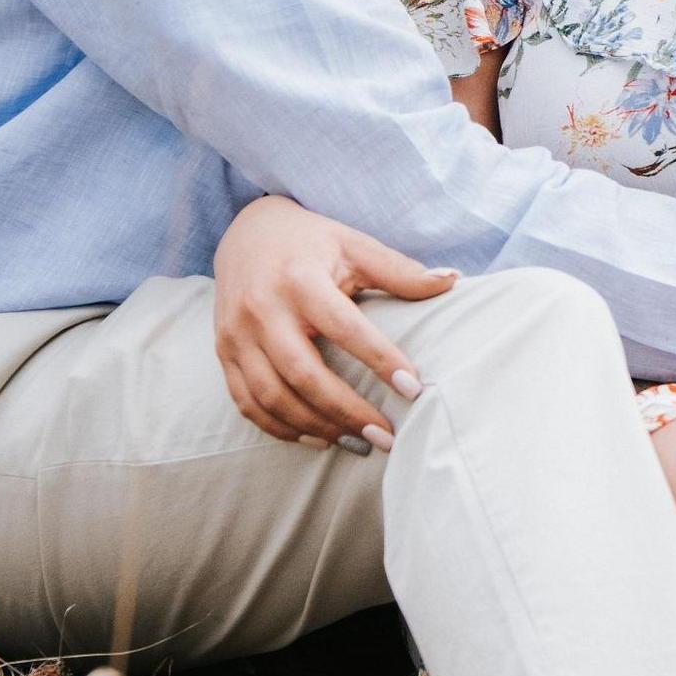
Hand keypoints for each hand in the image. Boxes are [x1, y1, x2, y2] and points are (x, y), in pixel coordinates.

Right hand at [213, 194, 457, 447]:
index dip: (380, 359)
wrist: (247, 232)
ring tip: (357, 443)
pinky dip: (281, 428)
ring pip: (273, 398)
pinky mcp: (223, 354)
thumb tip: (453, 279)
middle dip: (347, 411)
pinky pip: (247, 404)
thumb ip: (400, 270)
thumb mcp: (355, 245)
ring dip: (316, 427)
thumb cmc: (312, 242)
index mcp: (300, 279)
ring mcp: (236, 335)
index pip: (345, 327)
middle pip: (303, 374)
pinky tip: (316, 437)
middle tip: (386, 437)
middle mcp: (262, 310)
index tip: (413, 389)